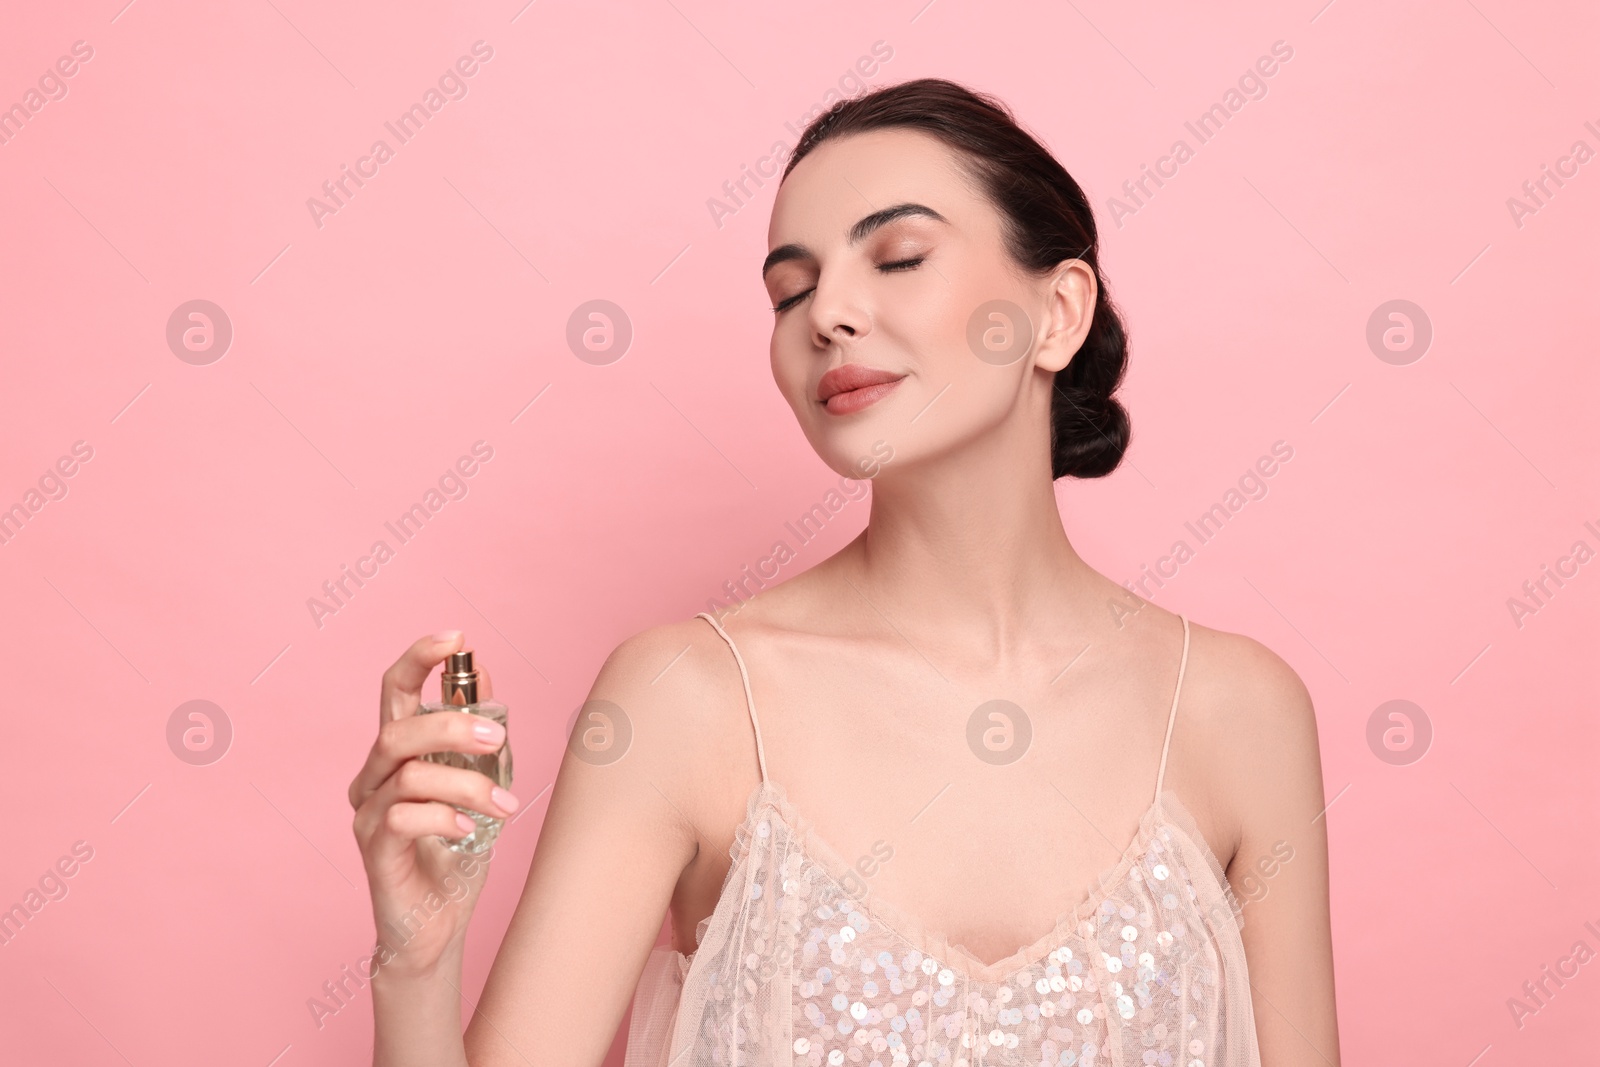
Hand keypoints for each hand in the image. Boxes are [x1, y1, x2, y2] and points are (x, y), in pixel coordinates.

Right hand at [348, 630, 520, 977]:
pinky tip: (469, 828)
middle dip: (451, 724)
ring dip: (465, 781)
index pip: (392, 691)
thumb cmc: (455, 853)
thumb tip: (485, 674)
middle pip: (398, 730)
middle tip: (497, 737)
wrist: (437, 926)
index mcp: (396, 754)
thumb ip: (479, 736)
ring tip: (505, 803)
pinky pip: (401, 817)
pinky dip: (442, 815)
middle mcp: (372, 778)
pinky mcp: (373, 850)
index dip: (418, 658)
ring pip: (408, 773)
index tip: (456, 637)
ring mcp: (367, 814)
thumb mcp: (479, 783)